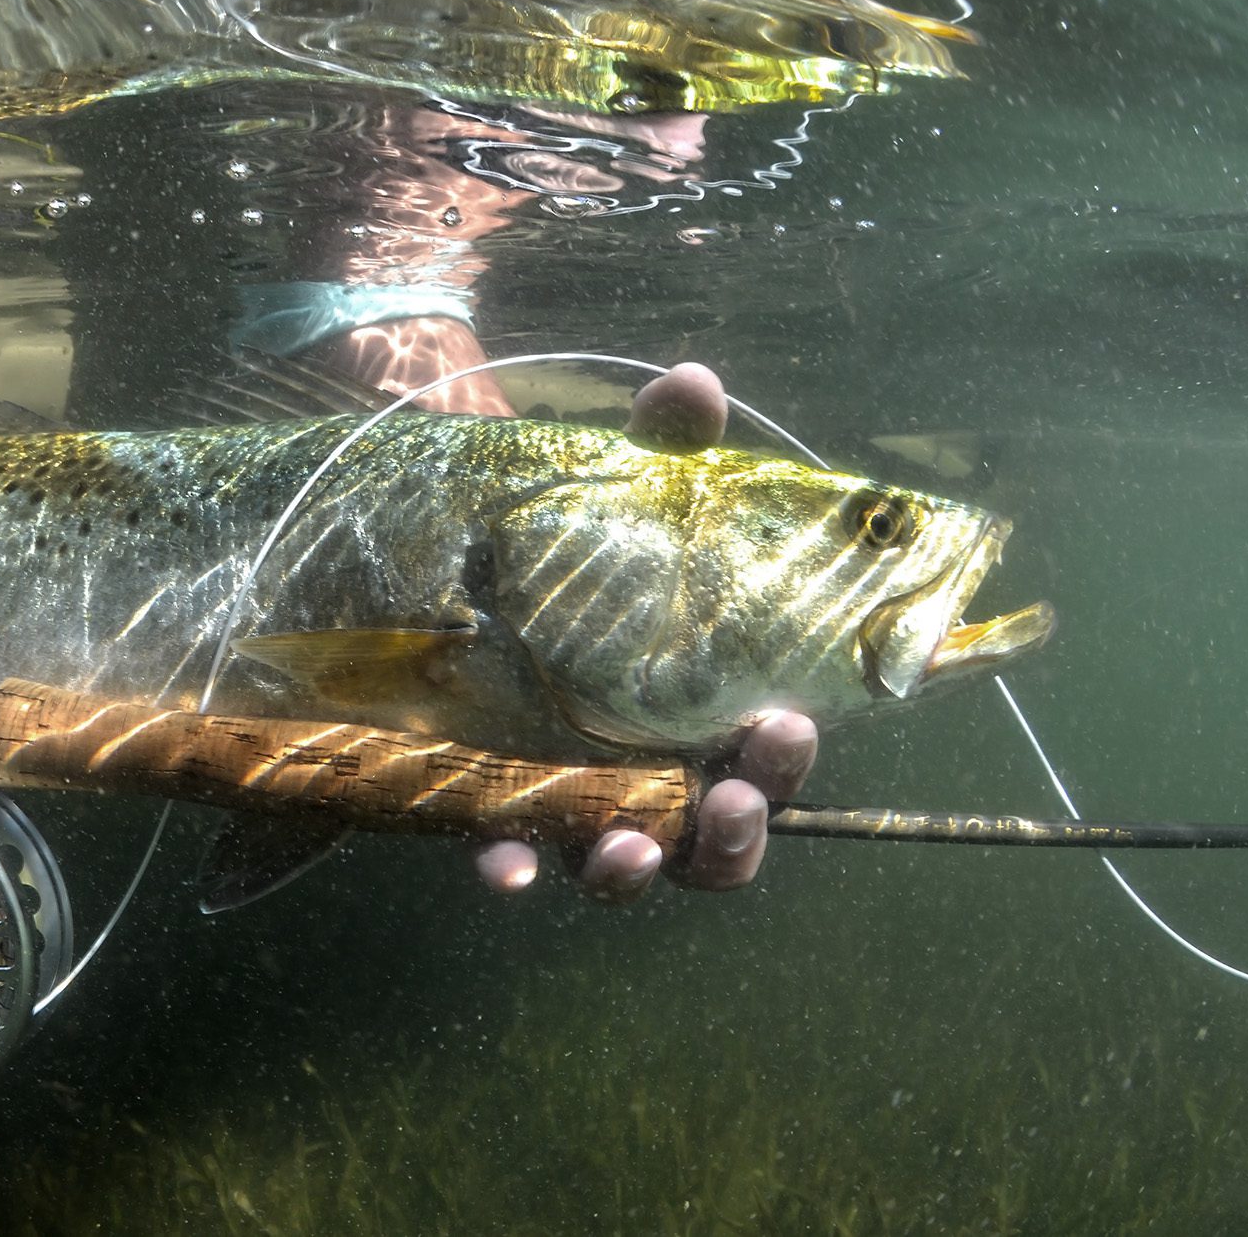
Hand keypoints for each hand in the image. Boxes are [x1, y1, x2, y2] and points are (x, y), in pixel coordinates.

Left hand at [474, 362, 820, 899]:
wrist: (459, 573)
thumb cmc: (575, 548)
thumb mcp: (619, 493)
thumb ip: (662, 449)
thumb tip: (691, 381)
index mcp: (706, 706)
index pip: (766, 753)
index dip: (784, 759)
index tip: (789, 723)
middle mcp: (653, 767)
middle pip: (716, 831)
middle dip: (736, 828)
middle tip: (735, 791)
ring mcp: (578, 795)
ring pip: (628, 862)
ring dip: (639, 867)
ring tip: (633, 843)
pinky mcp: (501, 807)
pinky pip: (512, 857)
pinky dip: (514, 866)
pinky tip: (509, 864)